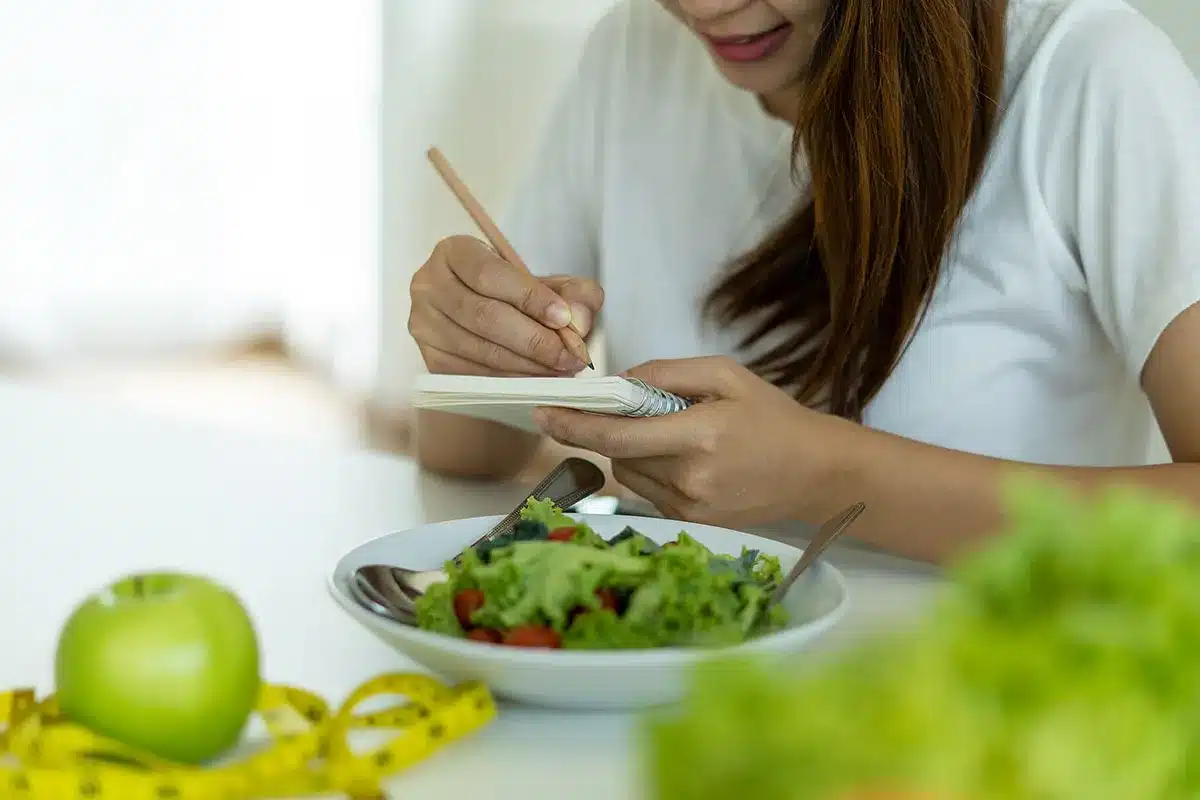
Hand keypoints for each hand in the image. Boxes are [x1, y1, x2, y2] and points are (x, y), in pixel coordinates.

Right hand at [409, 235, 603, 375]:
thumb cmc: (518, 296)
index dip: (529, 297)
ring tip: (560, 370)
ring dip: (526, 365)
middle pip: (484, 316)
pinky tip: (536, 379)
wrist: (490, 319)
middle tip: (570, 356)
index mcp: (454, 252)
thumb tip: (578, 320)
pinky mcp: (430, 358)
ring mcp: (424, 324)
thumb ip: (575, 293)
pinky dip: (510, 380)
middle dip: (534, 340)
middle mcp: (429, 285)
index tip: (564, 318)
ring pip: (479, 349)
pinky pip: (472, 374)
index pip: (490, 274)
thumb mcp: (551, 283)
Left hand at [532, 356, 857, 527]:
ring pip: (627, 474)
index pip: (618, 435)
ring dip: (630, 450)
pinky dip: (651, 469)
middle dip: (609, 429)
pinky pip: (647, 491)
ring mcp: (690, 508)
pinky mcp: (691, 523)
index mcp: (700, 436)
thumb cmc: (772, 417)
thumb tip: (617, 381)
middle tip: (626, 407)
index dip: (574, 425)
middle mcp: (690, 480)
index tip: (543, 413)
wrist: (815, 473)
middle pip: (617, 454)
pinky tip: (686, 459)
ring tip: (673, 434)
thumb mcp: (725, 375)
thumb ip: (666, 372)